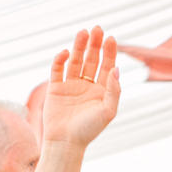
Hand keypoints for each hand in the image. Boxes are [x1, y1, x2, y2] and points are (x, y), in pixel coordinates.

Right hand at [42, 27, 120, 152]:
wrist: (65, 143)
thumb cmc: (89, 130)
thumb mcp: (107, 111)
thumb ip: (114, 90)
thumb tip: (116, 68)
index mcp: (102, 90)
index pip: (107, 66)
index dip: (109, 52)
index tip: (111, 38)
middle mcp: (87, 85)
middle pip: (92, 59)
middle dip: (95, 44)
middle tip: (97, 29)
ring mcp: (71, 85)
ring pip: (76, 61)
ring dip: (79, 47)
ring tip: (83, 32)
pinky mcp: (55, 88)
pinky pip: (58, 70)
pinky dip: (61, 60)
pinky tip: (66, 53)